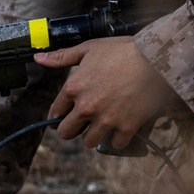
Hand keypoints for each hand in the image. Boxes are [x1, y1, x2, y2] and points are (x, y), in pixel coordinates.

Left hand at [34, 37, 181, 150]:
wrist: (154, 58)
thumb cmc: (122, 50)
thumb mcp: (89, 49)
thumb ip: (62, 57)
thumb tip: (39, 59)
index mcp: (73, 88)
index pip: (55, 112)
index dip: (59, 114)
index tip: (64, 115)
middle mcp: (86, 107)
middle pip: (67, 133)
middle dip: (72, 128)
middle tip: (81, 123)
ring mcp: (106, 119)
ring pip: (89, 142)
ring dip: (93, 135)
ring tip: (101, 125)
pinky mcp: (126, 127)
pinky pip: (116, 144)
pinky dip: (118, 138)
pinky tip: (120, 128)